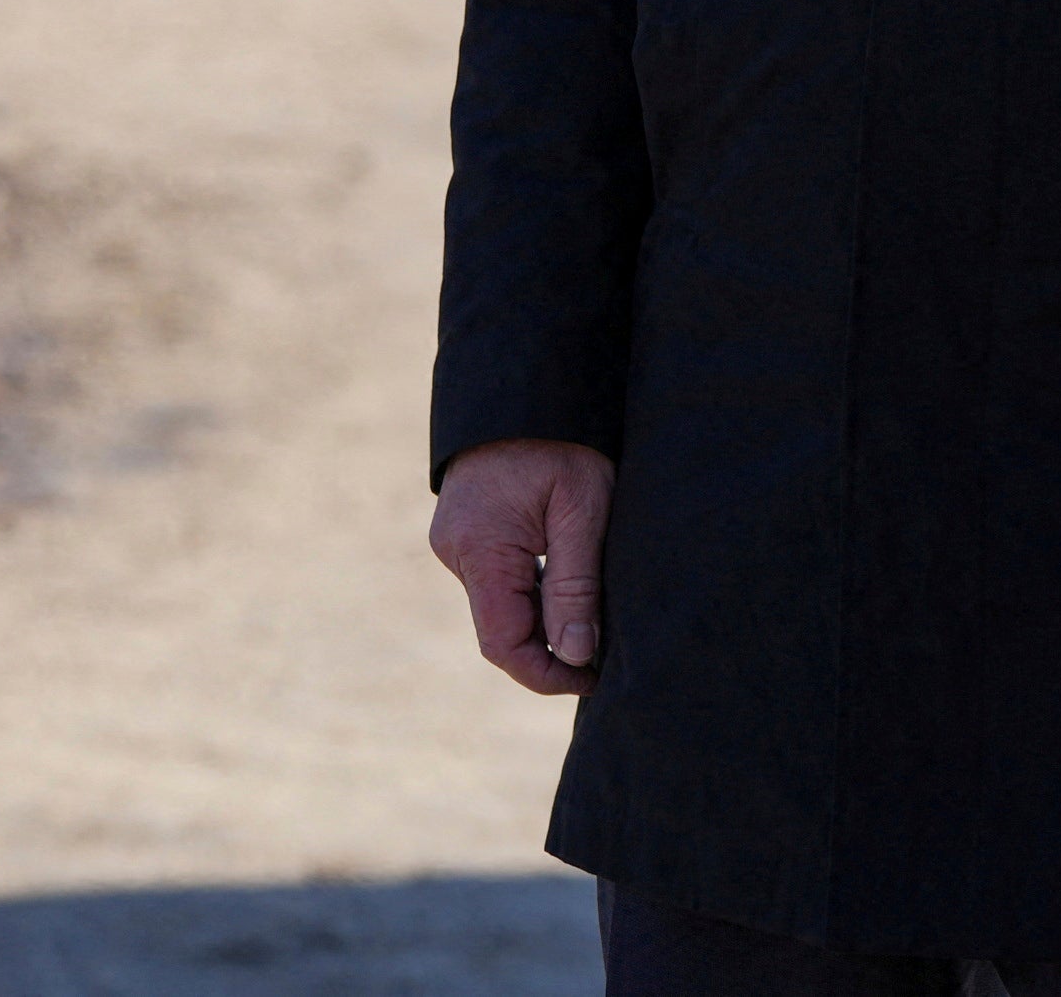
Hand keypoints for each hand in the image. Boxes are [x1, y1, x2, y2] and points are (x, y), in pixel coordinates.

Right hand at [430, 437, 613, 694]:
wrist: (527, 383)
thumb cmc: (562, 440)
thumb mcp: (582, 510)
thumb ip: (575, 587)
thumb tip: (575, 656)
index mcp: (480, 549)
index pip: (503, 645)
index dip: (548, 674)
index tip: (595, 678)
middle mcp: (456, 550)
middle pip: (500, 630)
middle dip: (550, 650)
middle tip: (604, 650)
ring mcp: (456, 540)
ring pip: (500, 608)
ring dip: (543, 622)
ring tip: (592, 615)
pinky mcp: (467, 531)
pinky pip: (497, 581)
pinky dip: (532, 595)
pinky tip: (567, 585)